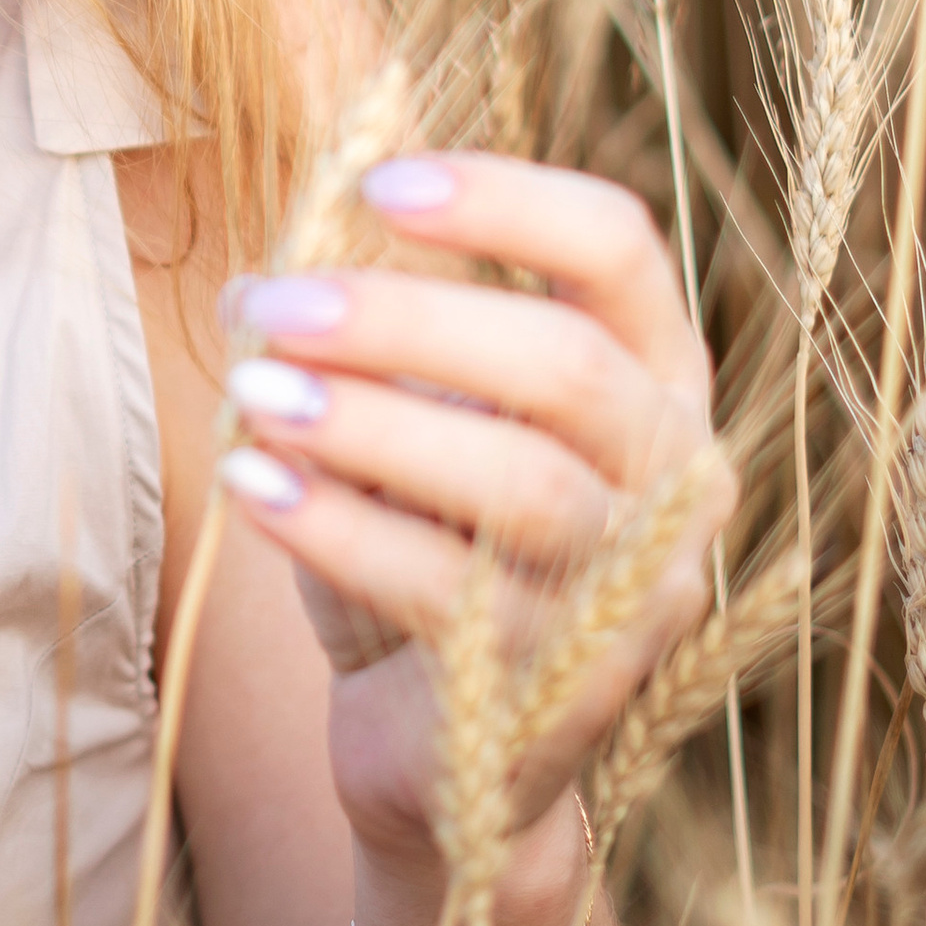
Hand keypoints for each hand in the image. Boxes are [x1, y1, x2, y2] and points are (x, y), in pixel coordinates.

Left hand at [215, 154, 733, 874]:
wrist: (439, 742)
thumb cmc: (424, 545)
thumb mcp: (400, 425)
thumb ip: (358, 348)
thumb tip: (254, 282)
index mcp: (652, 370)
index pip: (616, 248)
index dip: (505, 200)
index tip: (376, 183)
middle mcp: (674, 472)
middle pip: (565, 365)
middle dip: (407, 323)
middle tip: (275, 308)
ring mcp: (638, 588)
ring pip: (520, 484)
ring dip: (369, 426)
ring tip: (252, 394)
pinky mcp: (569, 686)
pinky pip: (455, 592)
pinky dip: (339, 529)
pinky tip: (250, 485)